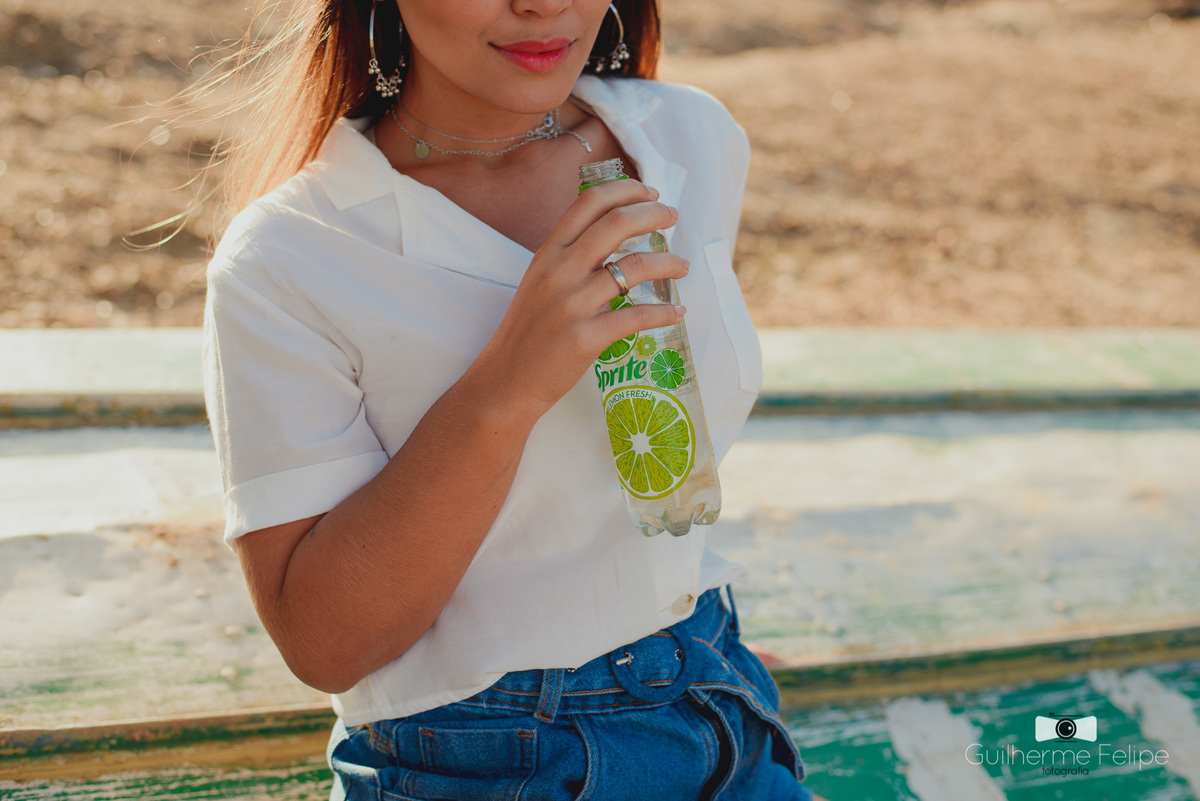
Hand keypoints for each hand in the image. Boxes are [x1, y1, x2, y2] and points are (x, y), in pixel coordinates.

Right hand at [474, 178, 689, 418]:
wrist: (506, 379)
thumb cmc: (527, 330)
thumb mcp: (539, 281)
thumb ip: (569, 257)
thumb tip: (612, 236)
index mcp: (548, 253)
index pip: (588, 203)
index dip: (625, 190)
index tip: (650, 193)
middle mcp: (559, 271)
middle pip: (616, 224)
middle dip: (654, 214)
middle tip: (673, 218)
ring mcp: (572, 304)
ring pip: (635, 267)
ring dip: (668, 262)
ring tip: (682, 266)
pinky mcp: (586, 337)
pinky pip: (637, 316)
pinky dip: (664, 312)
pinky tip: (677, 311)